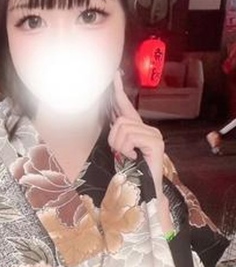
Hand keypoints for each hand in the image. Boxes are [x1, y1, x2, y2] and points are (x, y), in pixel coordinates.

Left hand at [108, 71, 164, 198]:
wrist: (144, 192)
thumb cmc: (130, 174)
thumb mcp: (118, 151)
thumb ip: (116, 136)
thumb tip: (110, 122)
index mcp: (137, 129)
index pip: (126, 106)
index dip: (119, 90)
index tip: (115, 74)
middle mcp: (148, 129)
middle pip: (120, 120)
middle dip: (113, 139)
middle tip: (121, 153)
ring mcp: (154, 135)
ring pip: (123, 128)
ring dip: (119, 145)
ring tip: (127, 157)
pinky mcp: (156, 143)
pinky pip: (131, 136)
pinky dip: (127, 149)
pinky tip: (134, 157)